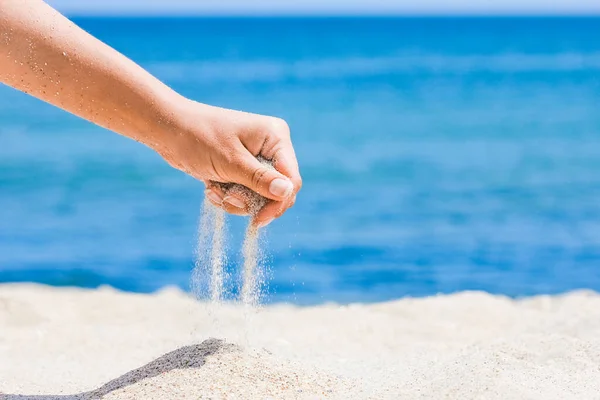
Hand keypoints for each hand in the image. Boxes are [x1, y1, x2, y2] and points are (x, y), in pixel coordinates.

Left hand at [152, 99, 301, 226]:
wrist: (168, 130)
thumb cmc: (199, 138)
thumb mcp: (230, 162)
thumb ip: (260, 179)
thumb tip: (287, 193)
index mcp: (275, 137)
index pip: (290, 178)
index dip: (278, 202)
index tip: (258, 220)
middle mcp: (271, 147)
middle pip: (277, 191)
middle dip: (252, 201)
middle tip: (229, 200)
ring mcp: (257, 158)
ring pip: (260, 196)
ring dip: (236, 200)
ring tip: (214, 191)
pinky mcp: (243, 168)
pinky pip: (246, 193)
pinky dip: (228, 196)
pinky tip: (211, 188)